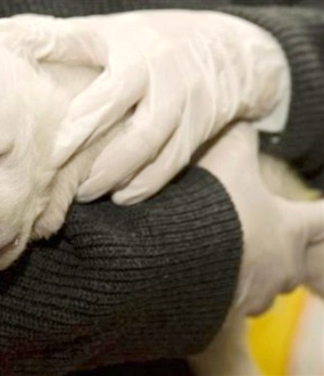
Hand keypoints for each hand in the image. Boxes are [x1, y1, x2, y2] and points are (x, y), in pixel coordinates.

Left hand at [0, 10, 289, 204]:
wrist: (224, 50)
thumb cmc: (147, 42)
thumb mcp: (102, 32)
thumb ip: (50, 38)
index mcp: (132, 52)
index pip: (97, 84)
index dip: (73, 119)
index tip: (45, 146)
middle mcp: (161, 77)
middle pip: (124, 118)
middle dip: (89, 149)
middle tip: (54, 170)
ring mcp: (183, 105)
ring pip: (148, 147)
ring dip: (115, 174)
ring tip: (86, 192)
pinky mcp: (197, 131)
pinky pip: (171, 165)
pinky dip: (145, 185)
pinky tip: (121, 196)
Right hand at [198, 123, 323, 315]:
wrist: (180, 252)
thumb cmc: (215, 207)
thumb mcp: (228, 160)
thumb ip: (240, 137)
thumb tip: (245, 118)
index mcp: (288, 231)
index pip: (322, 220)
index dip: (323, 214)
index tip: (321, 211)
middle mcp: (281, 267)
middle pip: (294, 263)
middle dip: (279, 251)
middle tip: (258, 238)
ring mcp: (255, 293)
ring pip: (264, 287)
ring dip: (252, 274)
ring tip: (229, 260)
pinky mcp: (229, 309)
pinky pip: (235, 302)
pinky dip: (226, 290)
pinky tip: (206, 276)